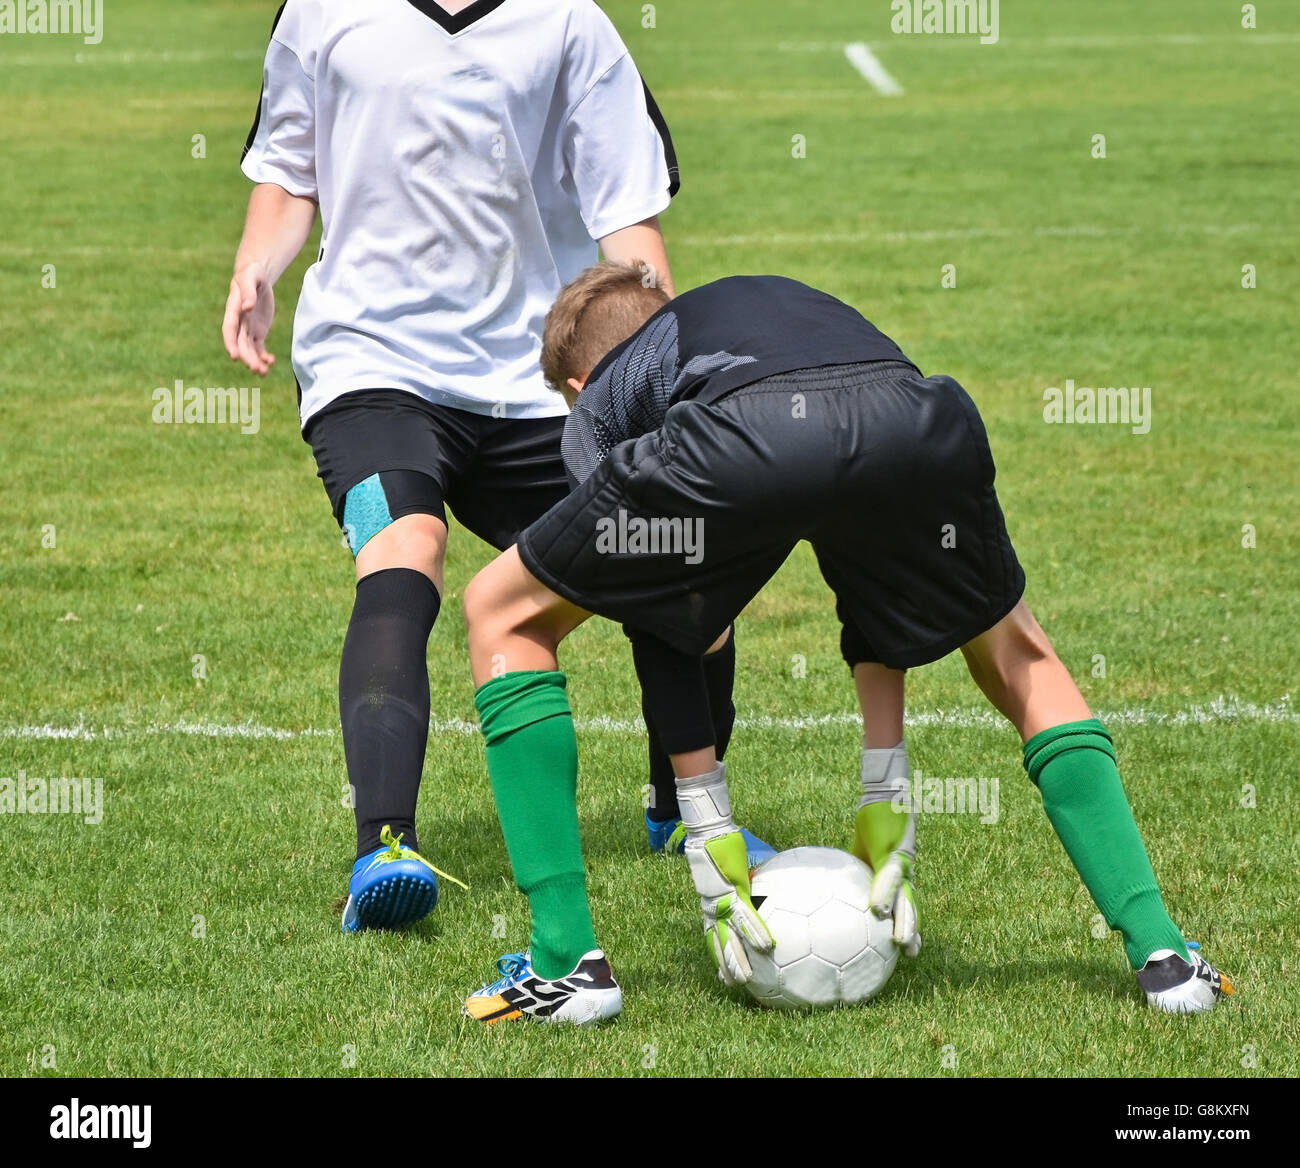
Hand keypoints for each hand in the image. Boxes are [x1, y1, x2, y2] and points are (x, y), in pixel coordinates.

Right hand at [222, 260, 276, 375]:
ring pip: (249, 349)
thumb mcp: (251, 277)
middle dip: (247, 357)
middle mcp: (238, 322)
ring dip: (255, 361)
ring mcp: (247, 328)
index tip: (235, 356)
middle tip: (256, 369)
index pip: (229, 329)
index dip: (231, 343)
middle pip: (240, 343)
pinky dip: (264, 356)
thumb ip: (248, 291)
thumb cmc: (251, 274)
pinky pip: (259, 347)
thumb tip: (247, 306)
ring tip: (263, 373)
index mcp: (233, 309)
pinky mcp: (257, 331)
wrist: (257, 277)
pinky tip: (271, 363)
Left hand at [685, 830, 773, 984]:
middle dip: (725, 966)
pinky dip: (756, 932)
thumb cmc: (720, 847)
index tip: (721, 973)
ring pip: (730, 938)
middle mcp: (714, 908)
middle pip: (719, 943)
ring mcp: (723, 902)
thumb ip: (744, 881)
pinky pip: (746, 918)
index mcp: (712, 906)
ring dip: (738, 960)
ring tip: (746, 980)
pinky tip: (766, 947)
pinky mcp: (734, 894)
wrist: (709, 835)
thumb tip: (760, 881)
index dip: (717, 954)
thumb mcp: (731, 870)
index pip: (713, 935)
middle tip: (732, 986)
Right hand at [854, 801, 920, 957]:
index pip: (903, 903)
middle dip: (911, 929)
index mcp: (896, 872)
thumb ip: (856, 869)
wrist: (884, 793)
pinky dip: (884, 894)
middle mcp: (905, 870)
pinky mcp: (894, 852)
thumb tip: (837, 885)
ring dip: (904, 920)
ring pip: (905, 896)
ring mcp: (902, 862)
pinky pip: (889, 877)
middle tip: (910, 954)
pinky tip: (879, 911)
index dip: (905, 923)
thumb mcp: (860, 850)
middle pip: (909, 905)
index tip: (905, 947)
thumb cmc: (873, 819)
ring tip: (901, 942)